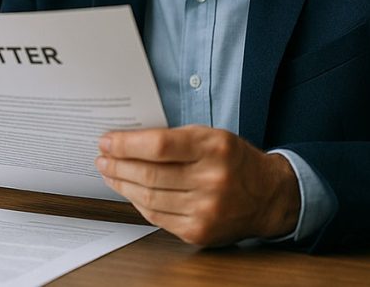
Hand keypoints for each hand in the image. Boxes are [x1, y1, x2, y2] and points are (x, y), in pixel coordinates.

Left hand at [95, 125, 299, 245]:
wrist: (267, 196)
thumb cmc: (233, 160)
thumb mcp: (210, 136)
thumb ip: (173, 138)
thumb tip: (128, 141)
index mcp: (214, 148)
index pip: (158, 146)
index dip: (126, 144)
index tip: (107, 141)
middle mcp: (212, 180)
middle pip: (149, 174)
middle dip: (117, 165)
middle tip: (102, 158)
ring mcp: (206, 210)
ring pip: (149, 198)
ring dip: (122, 184)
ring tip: (110, 173)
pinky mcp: (199, 232)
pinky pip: (157, 217)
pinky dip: (138, 203)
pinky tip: (129, 191)